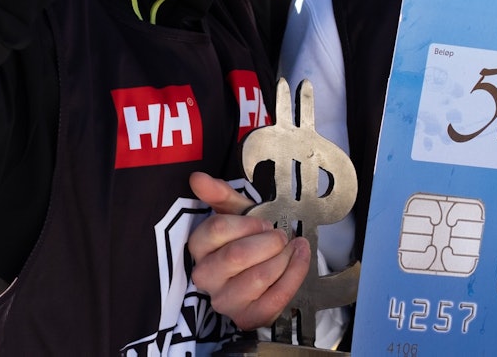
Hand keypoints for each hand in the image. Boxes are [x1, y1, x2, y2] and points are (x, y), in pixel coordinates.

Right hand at [187, 171, 309, 330]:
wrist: (269, 266)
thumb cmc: (250, 239)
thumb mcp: (238, 213)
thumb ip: (220, 195)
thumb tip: (197, 178)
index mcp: (200, 248)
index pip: (217, 229)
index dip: (248, 223)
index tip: (264, 222)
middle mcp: (205, 277)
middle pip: (237, 255)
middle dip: (269, 241)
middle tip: (281, 236)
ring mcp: (224, 301)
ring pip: (258, 277)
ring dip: (284, 258)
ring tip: (291, 249)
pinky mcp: (247, 318)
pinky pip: (275, 298)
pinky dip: (295, 274)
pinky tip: (299, 260)